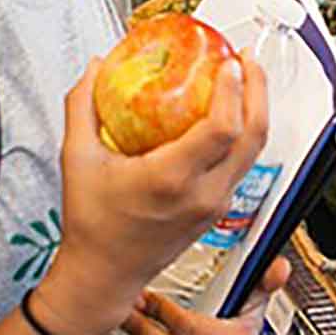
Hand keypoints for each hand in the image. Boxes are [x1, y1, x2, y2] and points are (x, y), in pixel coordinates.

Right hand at [31, 57, 270, 334]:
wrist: (104, 275)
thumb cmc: (91, 225)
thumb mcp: (76, 159)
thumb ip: (82, 106)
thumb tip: (96, 66)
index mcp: (171, 179)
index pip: (223, 129)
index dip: (234, 91)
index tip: (229, 63)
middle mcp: (202, 194)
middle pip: (253, 136)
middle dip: (258, 90)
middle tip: (246, 59)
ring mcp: (214, 205)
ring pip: (255, 152)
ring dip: (255, 110)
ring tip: (245, 79)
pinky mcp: (217, 211)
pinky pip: (241, 165)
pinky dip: (243, 134)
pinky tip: (229, 114)